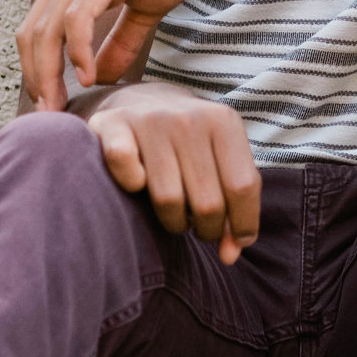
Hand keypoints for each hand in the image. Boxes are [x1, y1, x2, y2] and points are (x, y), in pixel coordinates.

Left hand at [19, 0, 226, 109]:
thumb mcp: (145, 8)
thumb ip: (121, 41)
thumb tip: (100, 77)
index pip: (35, 34)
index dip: (36, 72)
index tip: (52, 107)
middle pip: (31, 37)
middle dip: (35, 80)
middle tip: (49, 117)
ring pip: (46, 30)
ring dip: (47, 72)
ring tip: (59, 105)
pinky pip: (77, 16)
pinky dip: (76, 49)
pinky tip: (86, 74)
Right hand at [81, 81, 261, 263]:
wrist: (142, 100)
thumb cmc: (190, 142)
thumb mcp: (222, 160)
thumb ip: (237, 204)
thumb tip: (231, 255)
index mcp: (224, 121)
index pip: (243, 187)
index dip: (241, 225)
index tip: (233, 242)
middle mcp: (188, 118)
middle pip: (207, 202)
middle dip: (205, 229)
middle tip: (197, 226)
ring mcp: (149, 120)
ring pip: (168, 199)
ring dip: (172, 221)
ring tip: (174, 214)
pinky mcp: (112, 126)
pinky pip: (127, 174)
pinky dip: (132, 187)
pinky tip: (138, 185)